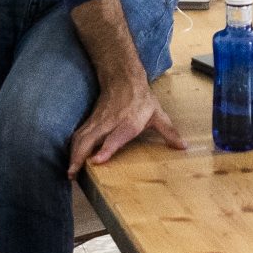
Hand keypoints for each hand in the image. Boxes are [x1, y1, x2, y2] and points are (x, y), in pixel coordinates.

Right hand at [68, 79, 185, 175]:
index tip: (96, 161)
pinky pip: (79, 135)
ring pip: (81, 137)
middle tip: (73, 174)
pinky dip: (72, 148)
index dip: (105, 150)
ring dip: (73, 154)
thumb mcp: (158, 114)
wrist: (124, 78)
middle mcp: (110, 123)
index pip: (114, 138)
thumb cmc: (141, 99)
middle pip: (90, 139)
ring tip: (70, 172)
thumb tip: (183, 147)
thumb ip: (169, 132)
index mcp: (129, 122)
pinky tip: (71, 159)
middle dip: (80, 156)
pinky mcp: (91, 121)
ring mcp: (98, 121)